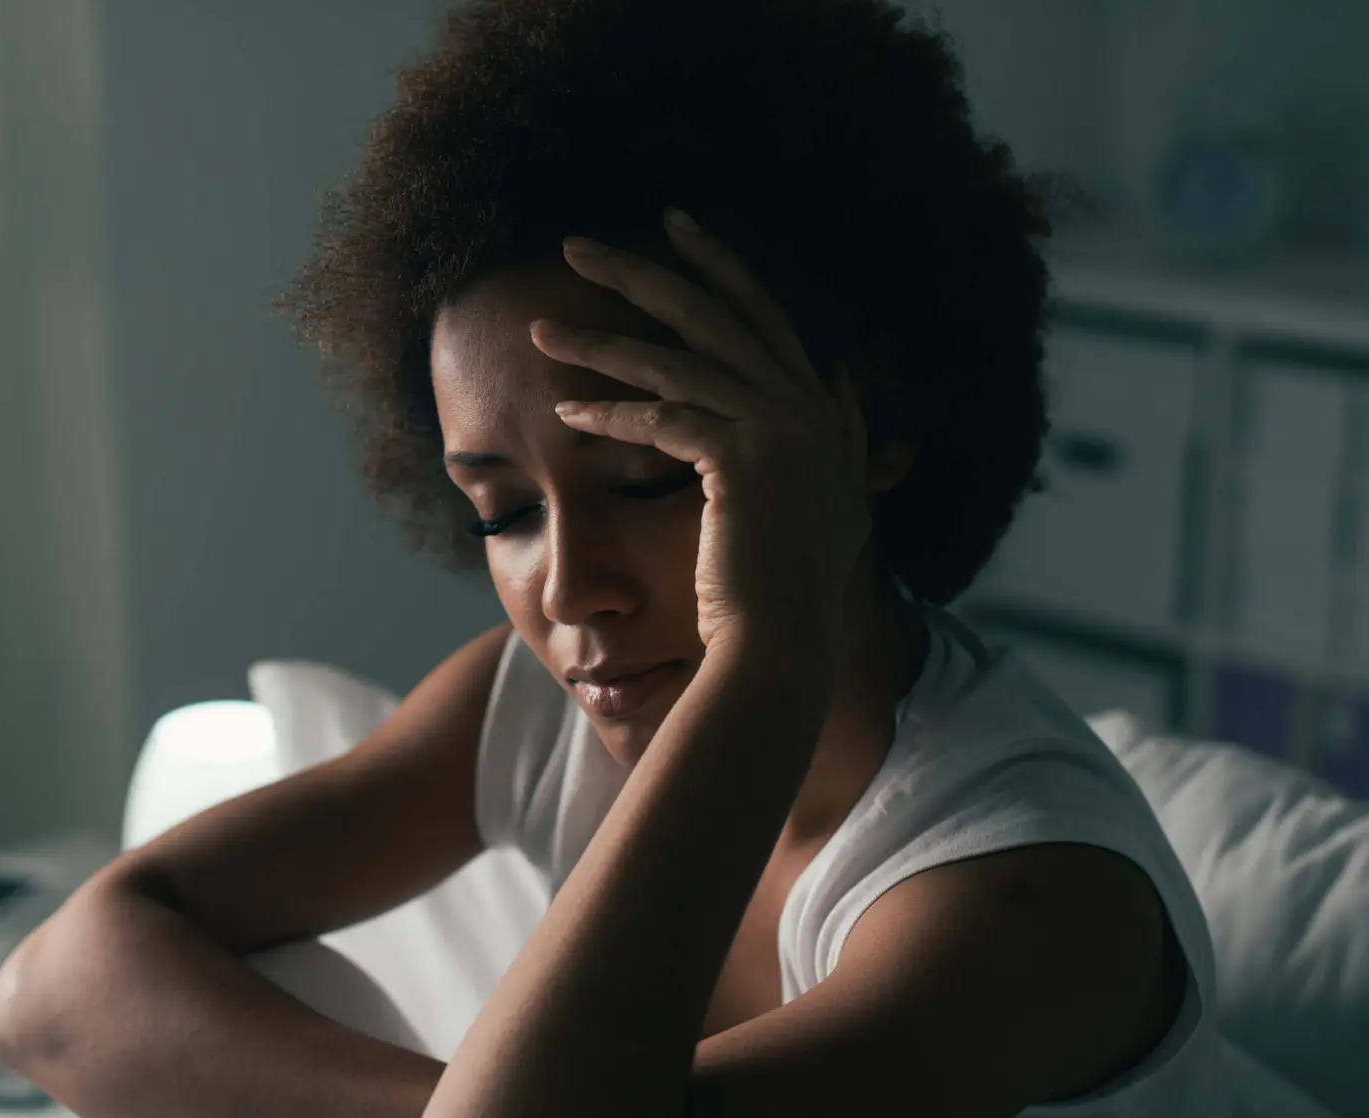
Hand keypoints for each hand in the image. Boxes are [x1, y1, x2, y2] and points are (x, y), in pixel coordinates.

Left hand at [530, 208, 871, 659]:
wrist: (786, 640)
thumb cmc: (783, 587)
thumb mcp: (819, 501)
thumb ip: (828, 438)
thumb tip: (826, 385)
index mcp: (823, 410)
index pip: (764, 314)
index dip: (719, 266)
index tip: (675, 226)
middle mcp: (807, 407)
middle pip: (713, 314)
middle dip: (641, 270)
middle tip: (578, 243)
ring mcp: (780, 429)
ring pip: (673, 362)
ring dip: (597, 343)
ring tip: (540, 331)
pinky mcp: (742, 461)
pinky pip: (660, 420)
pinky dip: (608, 416)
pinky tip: (564, 414)